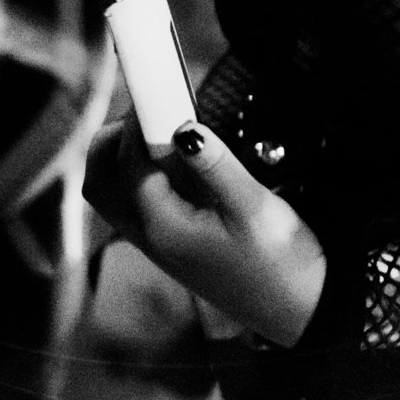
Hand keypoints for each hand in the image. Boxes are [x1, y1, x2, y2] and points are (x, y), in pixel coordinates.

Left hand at [84, 114, 324, 347]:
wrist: (300, 311)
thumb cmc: (281, 265)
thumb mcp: (254, 209)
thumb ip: (215, 165)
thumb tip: (184, 127)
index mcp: (163, 229)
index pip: (129, 165)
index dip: (137, 123)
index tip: (157, 89)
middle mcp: (149, 238)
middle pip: (99, 182)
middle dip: (111, 140)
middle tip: (147, 110)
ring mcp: (158, 244)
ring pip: (112, 195)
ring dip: (121, 158)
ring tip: (160, 131)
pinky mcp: (173, 246)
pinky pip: (136, 205)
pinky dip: (141, 176)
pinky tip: (178, 161)